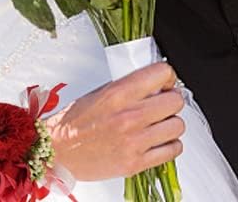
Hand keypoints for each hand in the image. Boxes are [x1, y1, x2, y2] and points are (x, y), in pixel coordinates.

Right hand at [45, 62, 184, 180]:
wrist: (59, 151)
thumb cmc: (75, 121)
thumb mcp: (100, 92)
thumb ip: (129, 86)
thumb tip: (154, 82)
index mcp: (118, 94)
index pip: (161, 74)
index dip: (167, 76)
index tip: (164, 81)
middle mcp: (129, 116)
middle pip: (175, 100)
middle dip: (171, 98)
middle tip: (164, 101)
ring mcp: (134, 141)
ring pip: (178, 125)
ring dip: (171, 122)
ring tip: (160, 122)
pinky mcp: (136, 163)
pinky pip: (172, 150)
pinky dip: (170, 144)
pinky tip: (159, 140)